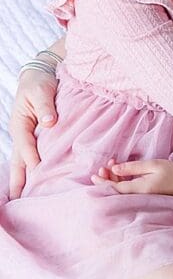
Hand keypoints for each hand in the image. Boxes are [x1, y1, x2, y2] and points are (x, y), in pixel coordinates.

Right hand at [8, 65, 58, 198]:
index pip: (26, 146)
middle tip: (16, 203)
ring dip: (23, 181)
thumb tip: (50, 122)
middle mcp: (21, 135)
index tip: (38, 173)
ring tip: (23, 201)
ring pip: (23, 164)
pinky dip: (33, 172)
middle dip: (17, 182)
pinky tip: (37, 184)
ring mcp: (27, 138)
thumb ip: (45, 107)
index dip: (32, 159)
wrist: (40, 76)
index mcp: (20, 125)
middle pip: (18, 162)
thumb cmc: (39, 83)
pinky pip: (32, 158)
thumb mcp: (41, 91)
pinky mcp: (35, 139)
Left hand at [91, 159, 172, 195]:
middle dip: (107, 180)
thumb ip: (132, 168)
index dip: (103, 183)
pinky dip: (123, 183)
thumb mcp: (152, 165)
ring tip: (111, 167)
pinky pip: (129, 192)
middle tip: (102, 167)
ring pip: (122, 192)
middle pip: (116, 192)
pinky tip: (121, 174)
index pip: (115, 189)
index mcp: (141, 189)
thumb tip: (114, 169)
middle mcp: (140, 197)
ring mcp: (143, 198)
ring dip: (114, 181)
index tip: (94, 175)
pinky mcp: (146, 197)